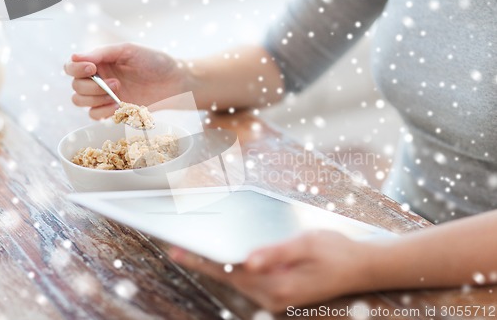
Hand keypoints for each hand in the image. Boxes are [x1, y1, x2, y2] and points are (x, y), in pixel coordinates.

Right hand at [64, 43, 190, 118]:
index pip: (71, 66)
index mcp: (99, 62)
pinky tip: (119, 106)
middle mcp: (98, 79)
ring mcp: (105, 96)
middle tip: (116, 83)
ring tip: (119, 94)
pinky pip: (95, 115)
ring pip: (80, 101)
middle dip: (91, 87)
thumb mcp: (128, 50)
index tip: (92, 68)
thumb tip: (74, 57)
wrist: (175, 83)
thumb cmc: (154, 62)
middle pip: (75, 86)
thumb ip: (102, 53)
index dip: (76, 69)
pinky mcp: (114, 110)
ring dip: (96, 99)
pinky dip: (103, 112)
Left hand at [169, 231, 373, 312]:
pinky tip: (227, 256)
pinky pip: (250, 280)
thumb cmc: (336, 252)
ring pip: (238, 280)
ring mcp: (276, 297)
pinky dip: (234, 268)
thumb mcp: (306, 244)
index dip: (203, 260)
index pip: (230, 272)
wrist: (361, 267)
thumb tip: (246, 260)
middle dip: (204, 262)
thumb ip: (275, 253)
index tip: (179, 251)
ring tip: (196, 250)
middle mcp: (273, 297)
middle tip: (179, 247)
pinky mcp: (280, 292)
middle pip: (229, 278)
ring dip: (218, 265)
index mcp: (278, 286)